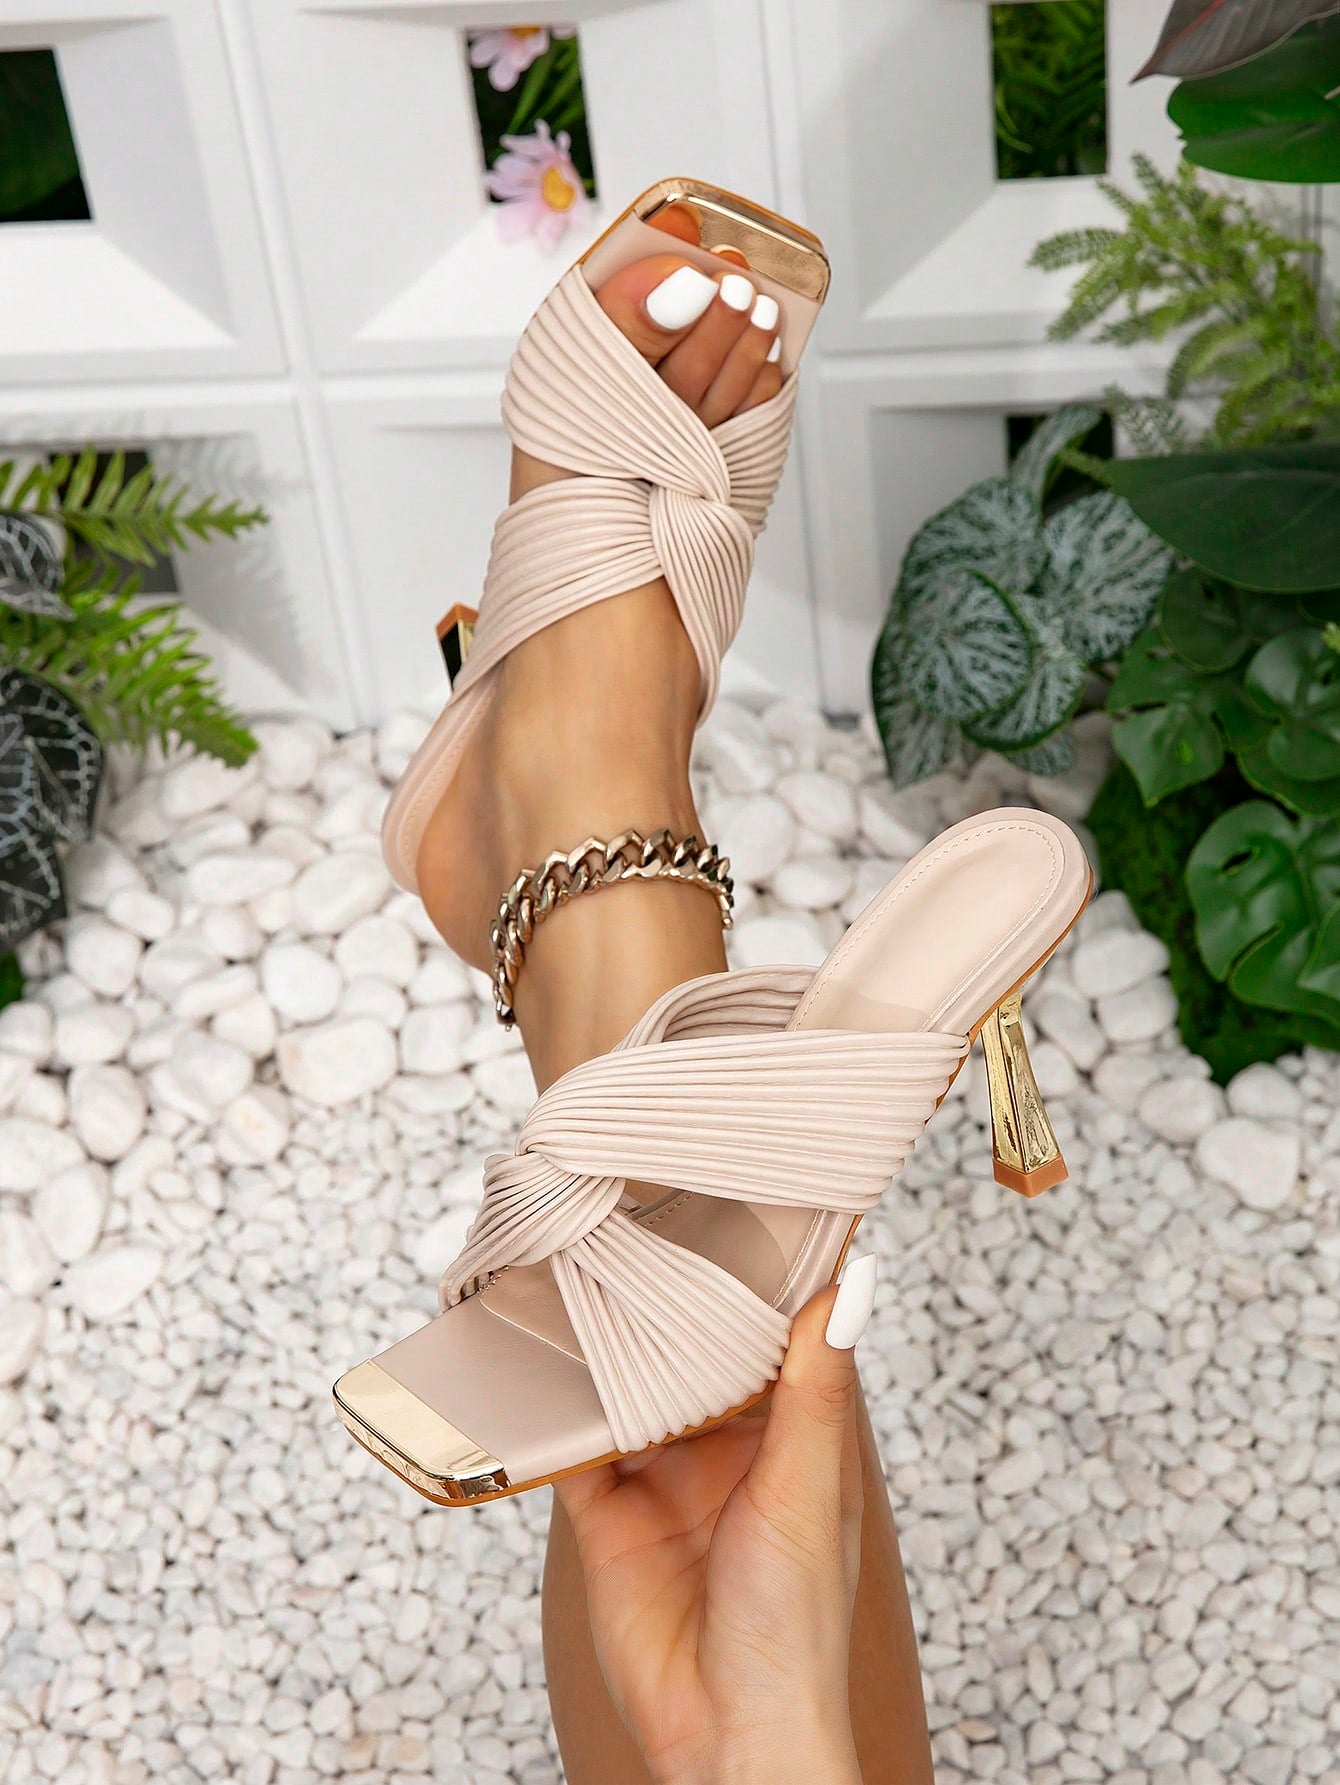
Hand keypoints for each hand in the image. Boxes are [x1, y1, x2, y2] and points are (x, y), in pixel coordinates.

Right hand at [555, 1255, 877, 1784]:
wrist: (730, 1738)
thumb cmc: (797, 1626)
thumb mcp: (809, 1488)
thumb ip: (815, 1388)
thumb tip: (846, 1286)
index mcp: (789, 1439)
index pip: (770, 1340)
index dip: (754, 1283)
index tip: (736, 1208)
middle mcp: (725, 1453)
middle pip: (689, 1359)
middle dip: (664, 1307)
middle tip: (635, 1221)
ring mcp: (662, 1482)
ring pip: (626, 1393)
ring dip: (604, 1350)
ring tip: (575, 1276)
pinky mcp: (606, 1518)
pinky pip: (573, 1450)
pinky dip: (552, 1413)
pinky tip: (532, 1365)